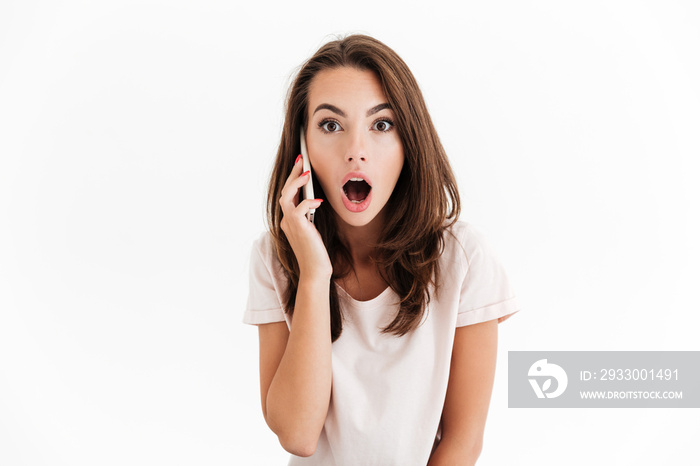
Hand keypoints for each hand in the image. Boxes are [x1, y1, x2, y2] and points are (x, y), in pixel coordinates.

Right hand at [279, 155, 331, 279]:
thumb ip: (311, 214)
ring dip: (296, 183)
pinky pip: (299, 208)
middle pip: (285, 191)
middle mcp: (286, 220)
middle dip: (293, 174)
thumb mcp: (314, 229)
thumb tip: (316, 198)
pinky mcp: (297, 227)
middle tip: (301, 160)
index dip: (293, 179)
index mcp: (289, 220)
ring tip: (306, 173)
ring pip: (286, 196)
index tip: (300, 166)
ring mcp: (289, 224)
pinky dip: (309, 202)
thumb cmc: (317, 252)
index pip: (288, 195)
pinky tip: (319, 201)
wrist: (315, 270)